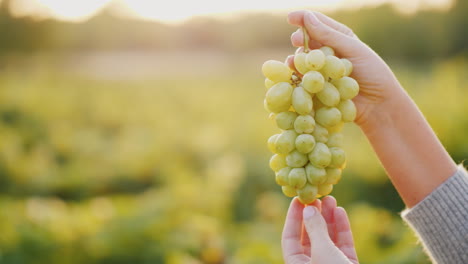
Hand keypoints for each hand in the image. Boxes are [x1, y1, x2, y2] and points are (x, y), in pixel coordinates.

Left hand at [282, 196, 357, 263]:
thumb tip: (308, 208)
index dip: (293, 217)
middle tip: (317, 197)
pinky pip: (342, 244)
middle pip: (310, 236)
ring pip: (328, 238)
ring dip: (329, 218)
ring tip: (330, 199)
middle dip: (314, 215)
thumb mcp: (321, 250)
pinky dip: (341, 228)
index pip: (289, 237)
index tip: (297, 199)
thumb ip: (315, 229)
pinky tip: (340, 211)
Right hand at [287, 10, 405, 131]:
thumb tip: (308, 17)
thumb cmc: (373, 74)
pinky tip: (295, 76)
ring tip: (295, 61)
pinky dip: (296, 76)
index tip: (290, 18)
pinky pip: (302, 79)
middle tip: (295, 40)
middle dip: (299, 39)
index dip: (303, 18)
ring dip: (298, 59)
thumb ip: (329, 34)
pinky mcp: (316, 88)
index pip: (318, 23)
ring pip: (303, 60)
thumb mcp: (353, 50)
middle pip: (307, 41)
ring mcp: (321, 71)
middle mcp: (328, 53)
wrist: (378, 105)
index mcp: (339, 38)